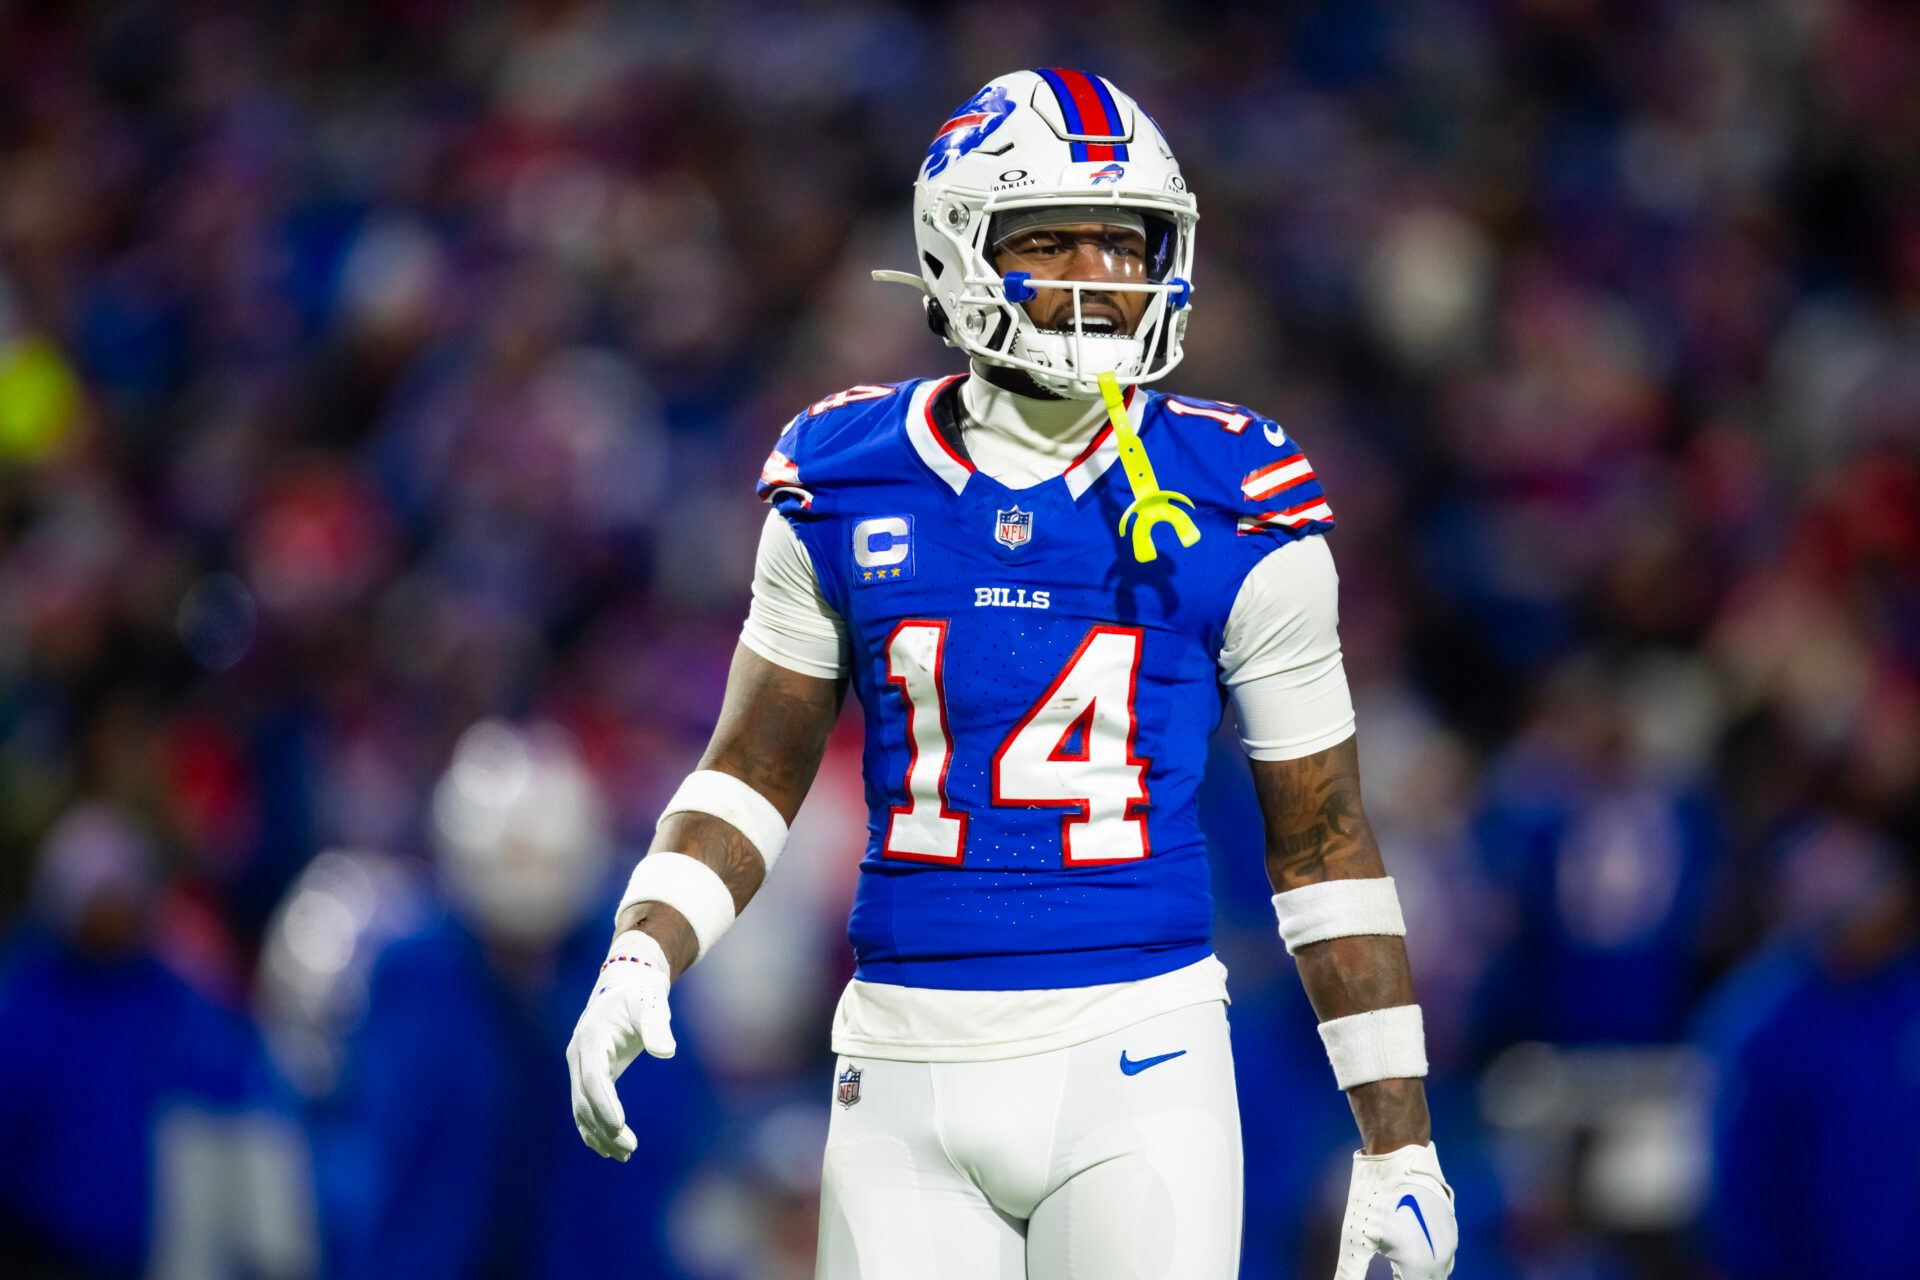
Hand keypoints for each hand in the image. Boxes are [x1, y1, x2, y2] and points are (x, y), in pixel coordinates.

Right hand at [566, 929, 677, 1160]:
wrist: (627, 986)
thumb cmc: (642, 995)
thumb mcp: (652, 1004)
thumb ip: (657, 1027)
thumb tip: (666, 1052)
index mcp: (591, 1038)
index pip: (592, 1077)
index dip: (603, 1103)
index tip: (619, 1126)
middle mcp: (579, 1054)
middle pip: (584, 1098)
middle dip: (603, 1126)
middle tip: (629, 1149)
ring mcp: (579, 1066)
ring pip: (581, 1108)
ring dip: (598, 1134)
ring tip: (623, 1155)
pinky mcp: (588, 1074)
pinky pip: (585, 1106)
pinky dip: (594, 1128)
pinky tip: (609, 1148)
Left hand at [1332, 1141, 1456, 1278]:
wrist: (1398, 1155)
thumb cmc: (1372, 1195)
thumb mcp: (1355, 1238)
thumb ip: (1350, 1273)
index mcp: (1418, 1267)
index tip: (1383, 1276)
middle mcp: (1440, 1259)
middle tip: (1388, 1273)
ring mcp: (1449, 1243)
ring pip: (1438, 1274)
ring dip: (1419, 1274)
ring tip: (1395, 1268)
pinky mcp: (1450, 1229)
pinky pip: (1443, 1257)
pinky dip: (1428, 1262)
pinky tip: (1408, 1255)